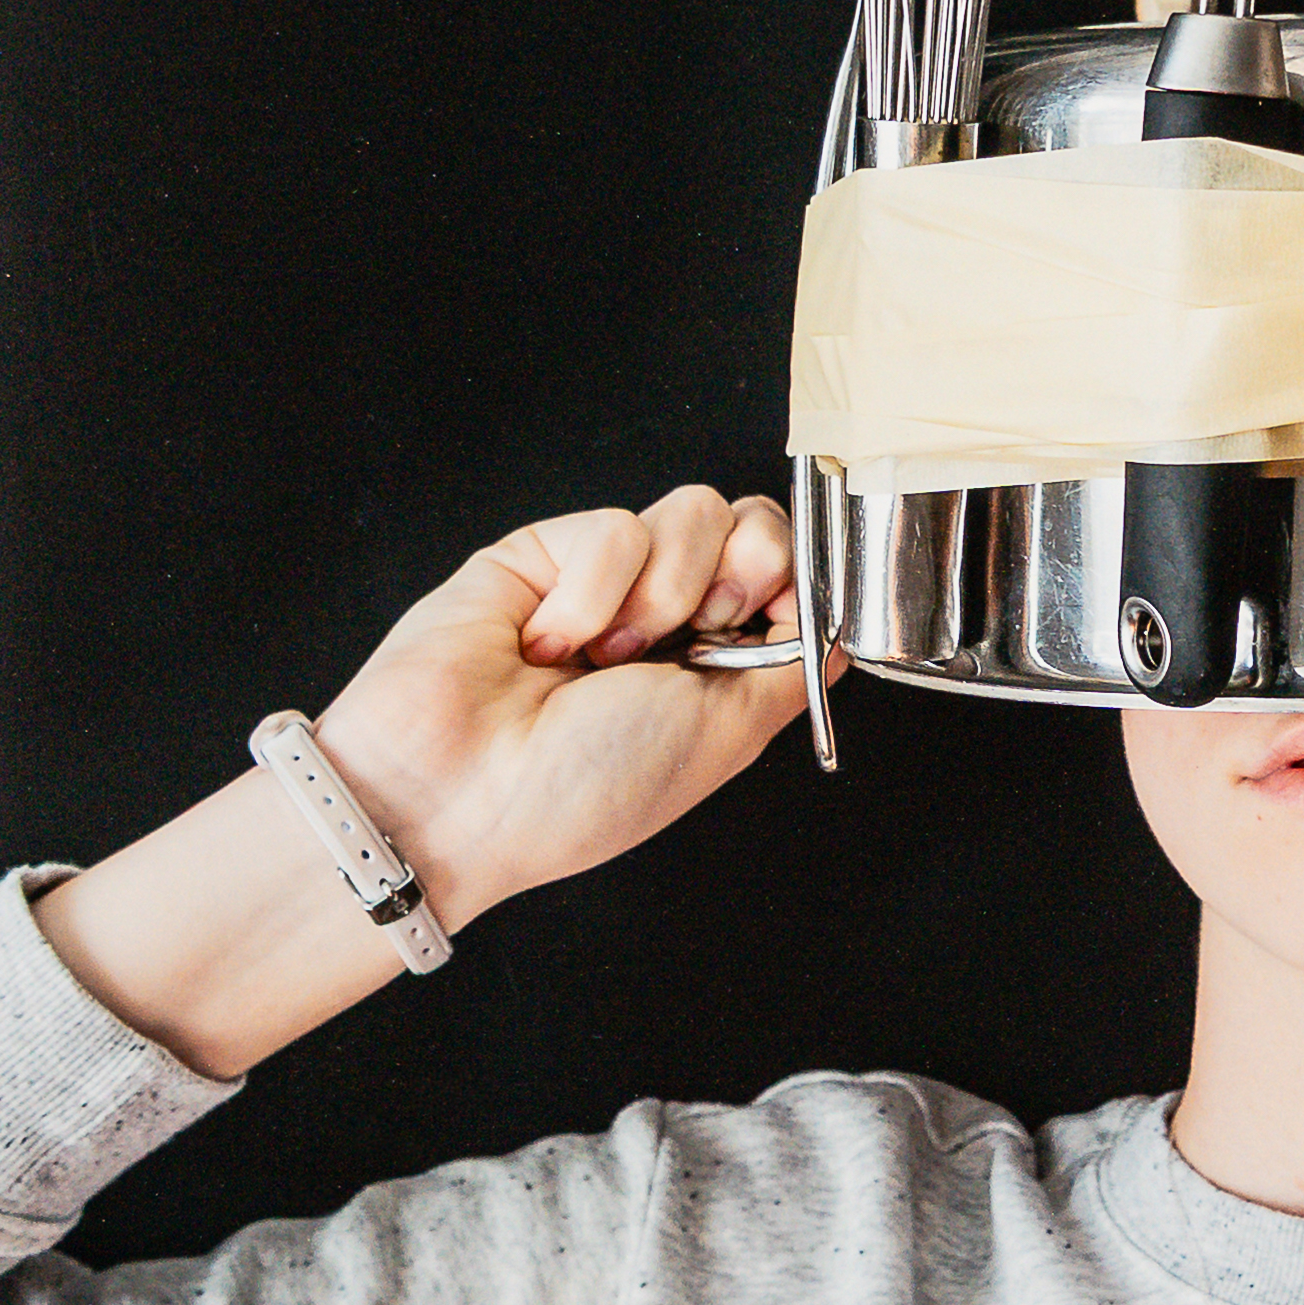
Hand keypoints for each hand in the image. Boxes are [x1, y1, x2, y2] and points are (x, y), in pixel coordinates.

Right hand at [311, 485, 811, 928]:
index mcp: (712, 668)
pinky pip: (614, 526)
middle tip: (694, 634)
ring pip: (692, 512)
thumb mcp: (726, 736)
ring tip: (604, 658)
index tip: (772, 618)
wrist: (463, 792)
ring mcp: (604, 582)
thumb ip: (792, 669)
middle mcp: (664, 619)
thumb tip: (840, 621)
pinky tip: (550, 646)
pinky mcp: (543, 551)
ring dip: (662, 593)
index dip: (794, 580)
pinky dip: (592, 594)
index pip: (787, 575)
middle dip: (742, 574)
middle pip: (751, 526)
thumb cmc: (583, 789)